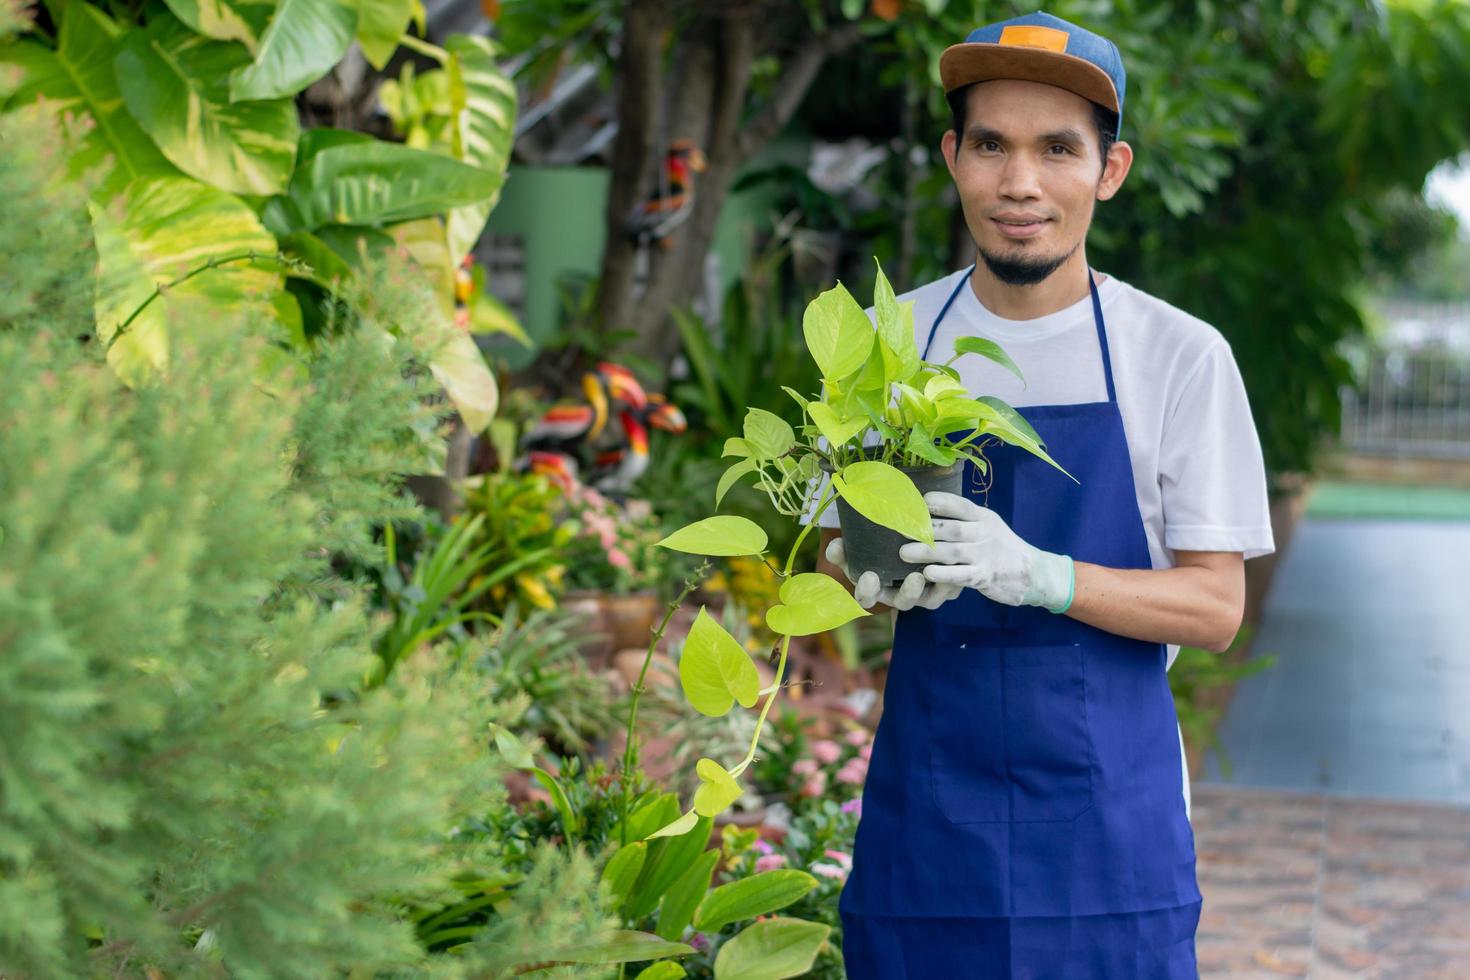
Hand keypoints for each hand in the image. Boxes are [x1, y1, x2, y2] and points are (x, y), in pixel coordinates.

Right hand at [825, 536, 961, 610]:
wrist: (908, 538)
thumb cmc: (877, 546)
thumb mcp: (858, 547)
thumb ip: (844, 549)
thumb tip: (835, 546)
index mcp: (874, 588)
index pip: (867, 597)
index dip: (867, 591)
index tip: (869, 576)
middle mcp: (898, 596)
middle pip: (902, 602)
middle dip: (908, 593)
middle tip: (913, 578)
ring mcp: (921, 594)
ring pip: (927, 599)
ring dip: (934, 588)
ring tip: (934, 571)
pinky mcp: (941, 588)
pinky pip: (947, 590)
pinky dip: (949, 580)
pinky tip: (952, 564)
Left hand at [897, 492, 1074, 612]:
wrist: (1033, 573)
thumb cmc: (1001, 547)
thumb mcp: (988, 525)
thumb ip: (963, 519)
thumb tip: (927, 507)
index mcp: (983, 517)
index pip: (959, 505)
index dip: (938, 502)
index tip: (916, 501)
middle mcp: (984, 533)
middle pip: (951, 528)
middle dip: (924, 528)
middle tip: (899, 528)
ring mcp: (985, 555)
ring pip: (952, 551)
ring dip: (926, 552)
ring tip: (903, 553)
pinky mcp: (986, 576)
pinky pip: (962, 575)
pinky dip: (944, 574)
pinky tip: (927, 573)